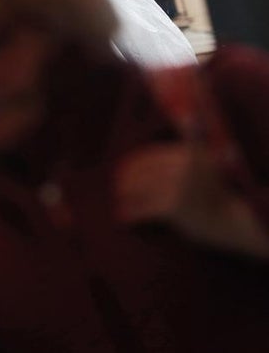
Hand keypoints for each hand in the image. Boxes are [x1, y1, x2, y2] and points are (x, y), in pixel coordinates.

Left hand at [115, 141, 268, 257]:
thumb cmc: (216, 196)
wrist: (234, 222)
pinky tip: (123, 218)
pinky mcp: (174, 207)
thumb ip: (187, 151)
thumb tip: (174, 130)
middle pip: (139, 172)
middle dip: (126, 182)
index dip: (132, 166)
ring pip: (137, 190)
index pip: (148, 157)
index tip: (123, 174)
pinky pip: (141, 210)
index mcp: (190, 153)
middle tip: (119, 190)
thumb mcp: (205, 165)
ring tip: (121, 203)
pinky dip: (129, 215)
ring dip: (125, 198)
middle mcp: (184, 166)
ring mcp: (179, 186)